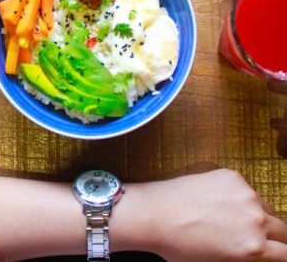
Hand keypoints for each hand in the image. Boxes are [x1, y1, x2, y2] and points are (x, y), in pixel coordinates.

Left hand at [122, 169, 286, 260]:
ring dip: (256, 212)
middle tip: (260, 235)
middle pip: (281, 228)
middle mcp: (255, 219)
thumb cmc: (179, 244)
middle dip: (275, 234)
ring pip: (263, 205)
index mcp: (253, 246)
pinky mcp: (232, 176)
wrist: (155, 213)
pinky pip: (244, 188)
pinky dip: (237, 194)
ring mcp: (244, 194)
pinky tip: (216, 199)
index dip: (282, 252)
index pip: (285, 252)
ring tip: (231, 216)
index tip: (279, 250)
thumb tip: (252, 249)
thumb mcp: (218, 261)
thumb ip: (244, 254)